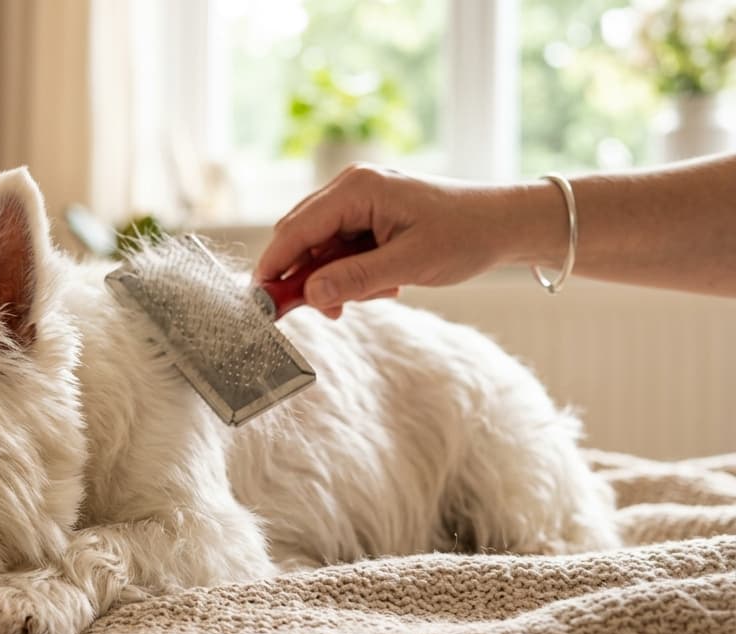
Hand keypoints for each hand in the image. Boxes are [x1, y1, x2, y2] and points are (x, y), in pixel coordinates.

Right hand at [256, 164, 522, 318]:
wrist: (505, 224)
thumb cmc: (465, 235)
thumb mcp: (409, 264)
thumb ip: (354, 279)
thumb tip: (309, 295)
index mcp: (357, 188)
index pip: (296, 229)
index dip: (274, 266)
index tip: (262, 302)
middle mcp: (351, 187)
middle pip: (300, 236)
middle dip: (306, 278)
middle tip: (327, 312)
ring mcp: (358, 199)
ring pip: (319, 247)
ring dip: (335, 278)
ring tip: (378, 293)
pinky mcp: (367, 214)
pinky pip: (339, 248)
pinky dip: (350, 272)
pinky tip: (383, 284)